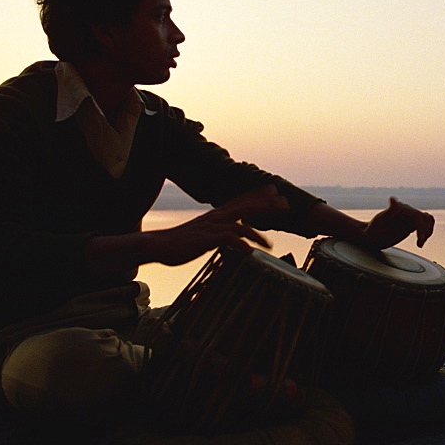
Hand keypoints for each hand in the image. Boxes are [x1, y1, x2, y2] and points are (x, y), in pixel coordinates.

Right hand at [150, 185, 287, 265]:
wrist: (158, 245)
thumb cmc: (180, 242)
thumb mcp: (204, 234)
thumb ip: (220, 233)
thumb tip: (234, 240)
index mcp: (217, 215)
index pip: (242, 201)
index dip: (259, 196)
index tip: (275, 193)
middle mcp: (217, 217)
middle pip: (247, 206)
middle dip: (267, 205)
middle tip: (285, 204)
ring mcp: (212, 227)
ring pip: (241, 224)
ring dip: (258, 234)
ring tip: (269, 245)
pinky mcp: (207, 239)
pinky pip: (228, 239)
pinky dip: (241, 244)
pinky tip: (249, 252)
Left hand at [358, 197, 434, 250]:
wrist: (371, 236)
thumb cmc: (372, 231)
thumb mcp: (378, 224)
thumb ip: (388, 212)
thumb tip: (393, 199)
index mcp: (400, 209)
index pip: (417, 216)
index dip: (421, 228)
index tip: (420, 240)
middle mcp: (406, 211)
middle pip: (424, 218)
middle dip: (425, 231)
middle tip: (419, 244)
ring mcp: (409, 217)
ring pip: (427, 219)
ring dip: (428, 231)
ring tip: (420, 243)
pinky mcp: (411, 223)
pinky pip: (425, 223)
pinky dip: (427, 231)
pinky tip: (421, 240)